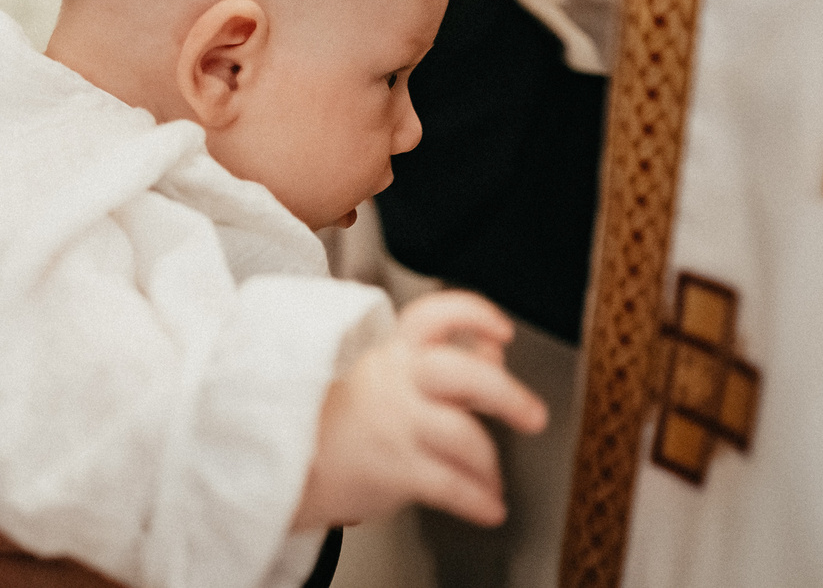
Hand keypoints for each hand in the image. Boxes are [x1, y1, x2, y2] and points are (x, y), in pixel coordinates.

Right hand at [295, 291, 547, 531]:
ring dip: (491, 464)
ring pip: (464, 436)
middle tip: (533, 416)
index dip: (474, 316)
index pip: (433, 316)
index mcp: (394, 353)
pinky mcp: (393, 469)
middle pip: (461, 373)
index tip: (503, 330)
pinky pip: (451, 485)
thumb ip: (444, 361)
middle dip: (507, 395)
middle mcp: (396, 382)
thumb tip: (494, 350)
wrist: (288, 459)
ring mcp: (394, 425)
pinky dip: (479, 500)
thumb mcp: (389, 376)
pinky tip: (488, 507)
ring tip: (493, 480)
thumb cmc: (347, 417)